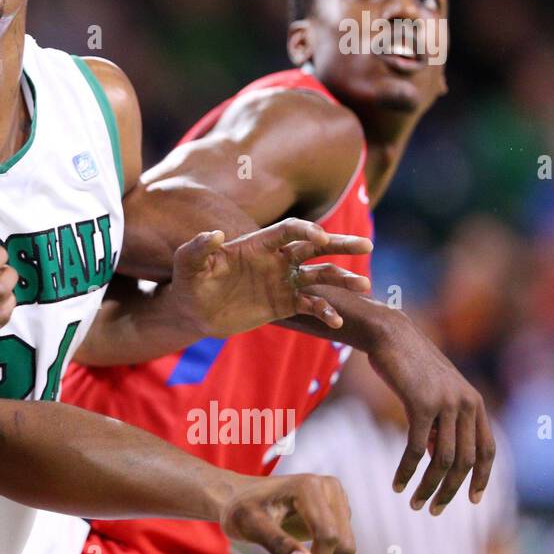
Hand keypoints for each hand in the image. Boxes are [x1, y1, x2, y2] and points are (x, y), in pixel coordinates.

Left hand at [170, 218, 371, 337]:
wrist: (193, 312)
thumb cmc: (189, 281)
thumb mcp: (187, 264)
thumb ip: (198, 248)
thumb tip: (214, 234)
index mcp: (258, 244)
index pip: (289, 230)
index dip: (305, 230)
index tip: (319, 237)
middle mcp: (276, 260)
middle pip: (314, 247)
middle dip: (340, 244)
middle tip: (367, 244)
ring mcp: (283, 282)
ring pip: (320, 276)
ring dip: (342, 279)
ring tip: (365, 285)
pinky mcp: (284, 305)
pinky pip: (311, 305)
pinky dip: (325, 312)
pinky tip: (335, 322)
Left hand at [219, 473, 354, 553]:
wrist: (239, 497)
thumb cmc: (240, 508)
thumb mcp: (249, 525)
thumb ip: (276, 543)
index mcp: (308, 487)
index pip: (327, 535)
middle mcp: (329, 488)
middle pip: (342, 544)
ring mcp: (336, 500)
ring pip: (345, 549)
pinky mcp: (337, 513)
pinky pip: (341, 547)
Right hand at [368, 319, 495, 513]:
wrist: (390, 334)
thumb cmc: (408, 364)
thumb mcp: (433, 393)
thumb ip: (442, 423)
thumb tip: (438, 459)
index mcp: (475, 402)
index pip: (488, 450)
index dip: (483, 478)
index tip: (473, 501)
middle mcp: (467, 404)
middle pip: (464, 462)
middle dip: (449, 492)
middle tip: (432, 511)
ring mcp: (446, 404)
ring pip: (442, 460)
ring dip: (428, 487)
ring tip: (414, 503)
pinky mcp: (421, 404)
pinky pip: (416, 449)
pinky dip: (407, 471)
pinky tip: (397, 484)